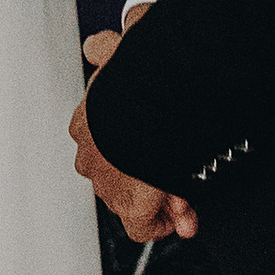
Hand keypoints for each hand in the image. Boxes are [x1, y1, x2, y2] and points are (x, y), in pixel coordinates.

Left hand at [70, 11, 197, 248]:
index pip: (109, 142)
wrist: (153, 99)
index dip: (136, 148)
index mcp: (90, 120)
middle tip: (176, 175)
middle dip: (150, 178)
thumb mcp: (119, 49)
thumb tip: (95, 47)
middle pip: (122, 175)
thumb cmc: (140, 74)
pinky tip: (181, 210)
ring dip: (161, 197)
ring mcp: (108, 184)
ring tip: (184, 188)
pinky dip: (163, 223)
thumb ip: (106, 47)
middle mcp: (94, 155)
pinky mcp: (130, 207)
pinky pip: (143, 227)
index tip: (156, 146)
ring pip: (134, 200)